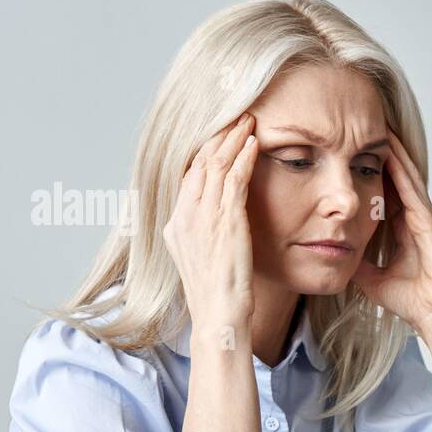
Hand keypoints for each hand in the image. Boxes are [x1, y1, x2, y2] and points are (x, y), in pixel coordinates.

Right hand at [163, 113, 259, 338]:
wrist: (218, 316)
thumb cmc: (217, 294)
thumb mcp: (202, 259)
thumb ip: (203, 235)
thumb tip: (213, 221)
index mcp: (176, 224)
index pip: (189, 175)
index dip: (204, 150)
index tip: (218, 133)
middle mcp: (185, 217)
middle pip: (199, 162)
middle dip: (218, 136)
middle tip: (235, 115)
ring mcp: (203, 218)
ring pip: (216, 165)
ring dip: (233, 139)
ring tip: (248, 120)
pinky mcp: (225, 222)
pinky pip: (234, 180)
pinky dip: (244, 158)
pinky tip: (255, 143)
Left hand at [352, 129, 431, 333]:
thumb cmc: (412, 301)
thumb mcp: (371, 279)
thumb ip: (357, 264)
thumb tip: (334, 256)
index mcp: (401, 229)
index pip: (383, 191)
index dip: (368, 170)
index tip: (351, 150)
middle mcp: (413, 218)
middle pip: (394, 176)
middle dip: (381, 152)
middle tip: (364, 124)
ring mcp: (423, 217)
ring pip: (405, 175)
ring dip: (392, 150)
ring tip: (377, 124)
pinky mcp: (429, 221)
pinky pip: (412, 188)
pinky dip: (402, 167)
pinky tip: (390, 148)